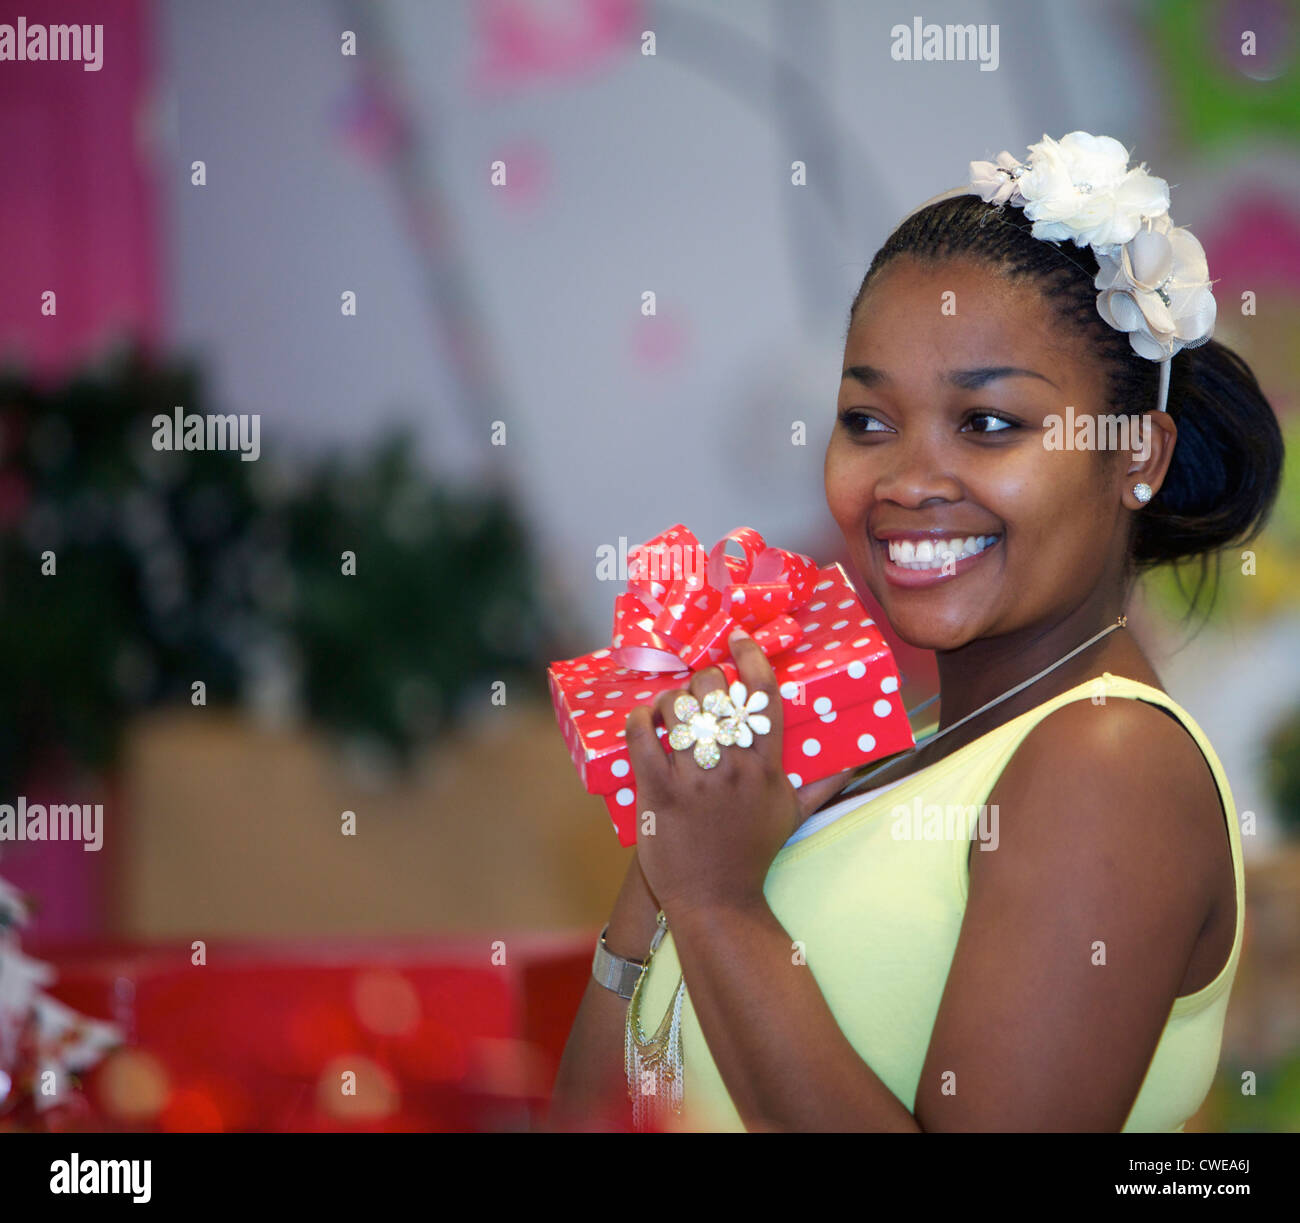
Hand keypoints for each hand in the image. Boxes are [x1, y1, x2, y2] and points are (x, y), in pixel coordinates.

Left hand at [623, 628, 798, 922]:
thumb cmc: (752, 854)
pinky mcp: (659, 793)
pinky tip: (642, 721)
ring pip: (678, 710)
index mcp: (766, 767)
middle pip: (715, 693)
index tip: (737, 639)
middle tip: (696, 693)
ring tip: (668, 710)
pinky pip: (642, 737)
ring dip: (669, 700)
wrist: (718, 900)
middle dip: (702, 681)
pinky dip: (639, 720)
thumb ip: (822, 784)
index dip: (750, 657)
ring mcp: (695, 780)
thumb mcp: (792, 816)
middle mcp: (733, 768)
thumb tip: (855, 763)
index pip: (763, 695)